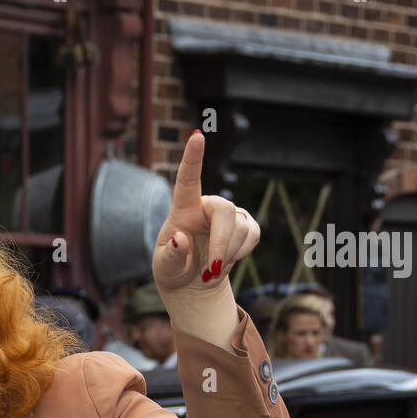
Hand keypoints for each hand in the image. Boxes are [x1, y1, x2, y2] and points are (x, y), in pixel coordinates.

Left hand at [152, 130, 259, 292]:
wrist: (193, 282)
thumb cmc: (173, 269)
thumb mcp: (164, 267)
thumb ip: (171, 255)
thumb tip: (180, 239)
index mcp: (182, 209)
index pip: (187, 180)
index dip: (193, 158)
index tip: (197, 135)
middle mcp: (206, 205)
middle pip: (224, 211)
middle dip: (221, 242)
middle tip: (212, 269)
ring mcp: (227, 213)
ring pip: (239, 228)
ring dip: (227, 254)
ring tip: (211, 267)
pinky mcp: (244, 224)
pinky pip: (252, 235)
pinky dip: (240, 253)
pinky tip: (226, 259)